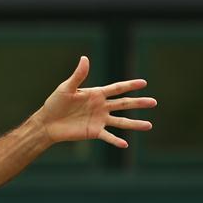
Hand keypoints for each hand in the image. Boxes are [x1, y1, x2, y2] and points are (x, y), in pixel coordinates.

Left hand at [33, 56, 154, 147]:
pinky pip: (108, 136)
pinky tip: (126, 144)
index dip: (129, 85)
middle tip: (154, 102)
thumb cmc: (55, 102)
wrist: (48, 122)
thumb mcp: (66, 88)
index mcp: (96, 94)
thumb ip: (78, 75)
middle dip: (139, 103)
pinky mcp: (94, 132)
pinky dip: (116, 140)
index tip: (143, 83)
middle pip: (124, 104)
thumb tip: (85, 58)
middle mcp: (101, 106)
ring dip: (135, 124)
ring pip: (121, 121)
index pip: (116, 88)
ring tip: (149, 125)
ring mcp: (99, 120)